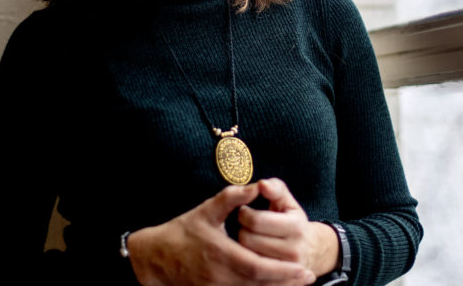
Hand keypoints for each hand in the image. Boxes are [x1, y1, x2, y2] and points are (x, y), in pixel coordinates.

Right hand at [127, 184, 316, 285]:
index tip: (303, 269)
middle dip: (286, 282)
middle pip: (260, 284)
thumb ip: (231, 198)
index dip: (283, 271)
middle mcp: (221, 277)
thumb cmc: (181, 232)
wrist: (154, 258)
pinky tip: (273, 285)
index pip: (259, 268)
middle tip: (308, 277)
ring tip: (297, 282)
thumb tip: (255, 186)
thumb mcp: (206, 211)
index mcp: (222, 255)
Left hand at [237, 178, 338, 277]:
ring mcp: (287, 269)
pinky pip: (252, 272)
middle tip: (244, 225)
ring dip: (242, 246)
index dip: (244, 213)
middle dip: (241, 229)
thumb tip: (262, 184)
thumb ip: (275, 188)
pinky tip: (250, 252)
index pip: (256, 221)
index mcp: (295, 226)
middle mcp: (293, 250)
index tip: (244, 211)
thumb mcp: (287, 201)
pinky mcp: (280, 280)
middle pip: (249, 240)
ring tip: (248, 237)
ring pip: (247, 257)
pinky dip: (247, 260)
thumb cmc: (291, 219)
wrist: (310, 249)